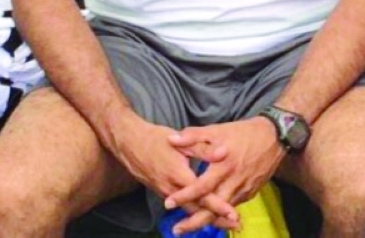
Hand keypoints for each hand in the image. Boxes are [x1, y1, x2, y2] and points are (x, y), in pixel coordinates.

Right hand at [107, 116, 237, 232]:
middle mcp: (171, 189)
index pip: (202, 195)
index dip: (218, 205)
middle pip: (196, 210)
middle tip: (235, 223)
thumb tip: (224, 152)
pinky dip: (194, 213)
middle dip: (215, 218)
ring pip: (188, 211)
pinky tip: (204, 214)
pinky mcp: (162, 192)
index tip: (233, 213)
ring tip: (224, 223)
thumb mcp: (181, 141)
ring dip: (206, 217)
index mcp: (179, 175)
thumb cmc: (157, 140)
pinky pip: (180, 207)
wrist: (129, 144)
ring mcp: (165, 193)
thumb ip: (203, 148)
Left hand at [164, 117, 284, 233]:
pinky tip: (212, 216)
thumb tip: (171, 140)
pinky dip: (222, 213)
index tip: (168, 204)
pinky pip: (234, 205)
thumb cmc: (244, 132)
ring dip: (207, 220)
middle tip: (176, 230)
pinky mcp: (252, 191)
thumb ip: (194, 136)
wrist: (276, 136)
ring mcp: (244, 189)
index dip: (184, 196)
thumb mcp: (218, 130)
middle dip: (194, 222)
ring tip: (190, 227)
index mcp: (224, 166)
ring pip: (223, 211)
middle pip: (213, 208)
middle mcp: (234, 181)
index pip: (201, 186)